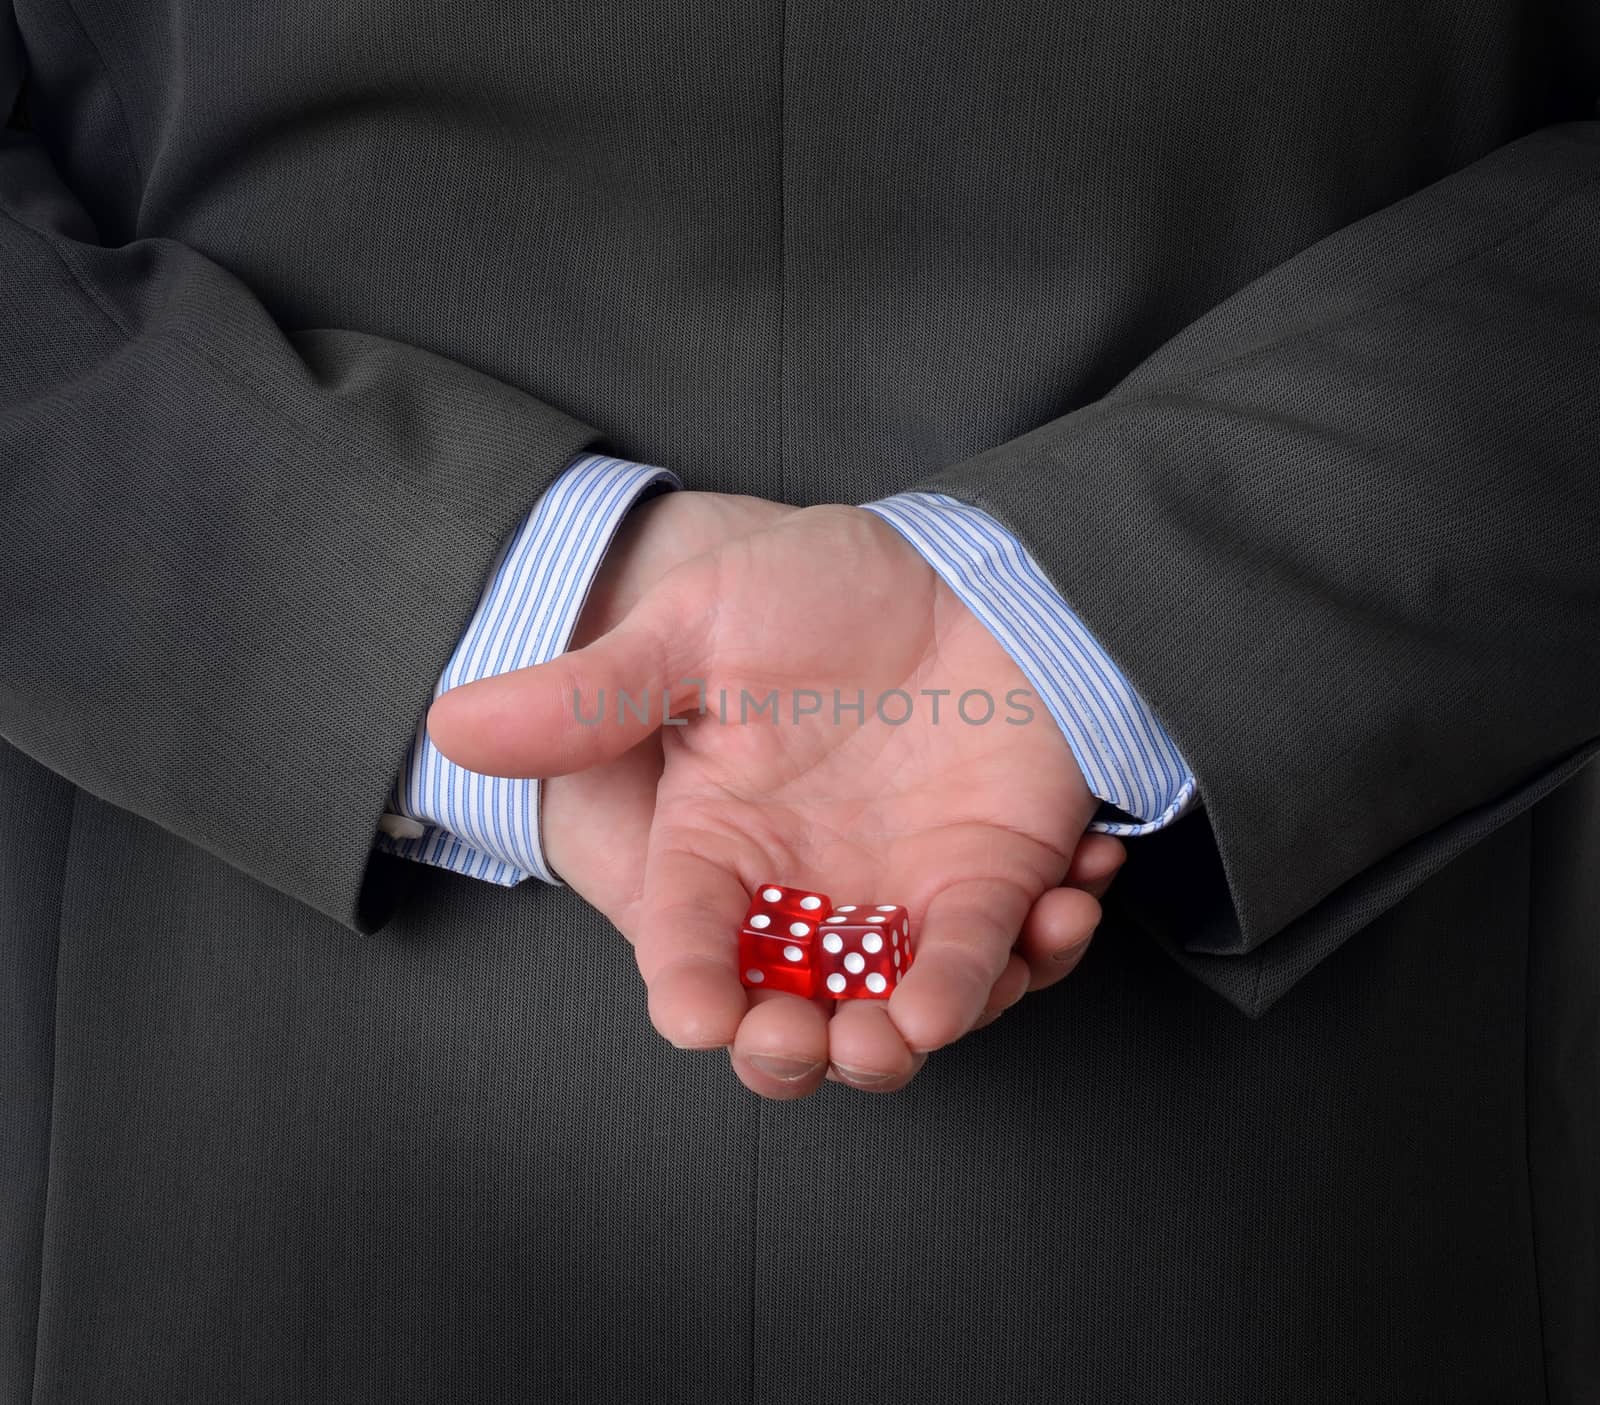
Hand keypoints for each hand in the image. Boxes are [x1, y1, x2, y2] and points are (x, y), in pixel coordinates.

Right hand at [428, 504, 1119, 1097]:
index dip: (688, 988)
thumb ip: (593, 691)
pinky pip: (996, 951)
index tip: (699, 1014)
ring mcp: (899, 892)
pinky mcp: (990, 878)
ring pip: (892, 1011)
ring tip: (911, 1027)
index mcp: (720, 840)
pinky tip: (1044, 924)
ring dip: (904, 1040)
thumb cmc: (820, 585)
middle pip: (785, 1009)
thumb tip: (450, 726)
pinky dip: (1021, 967)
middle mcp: (806, 887)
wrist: (955, 561)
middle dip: (791, 1050)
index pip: (688, 942)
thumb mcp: (695, 627)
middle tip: (805, 1042)